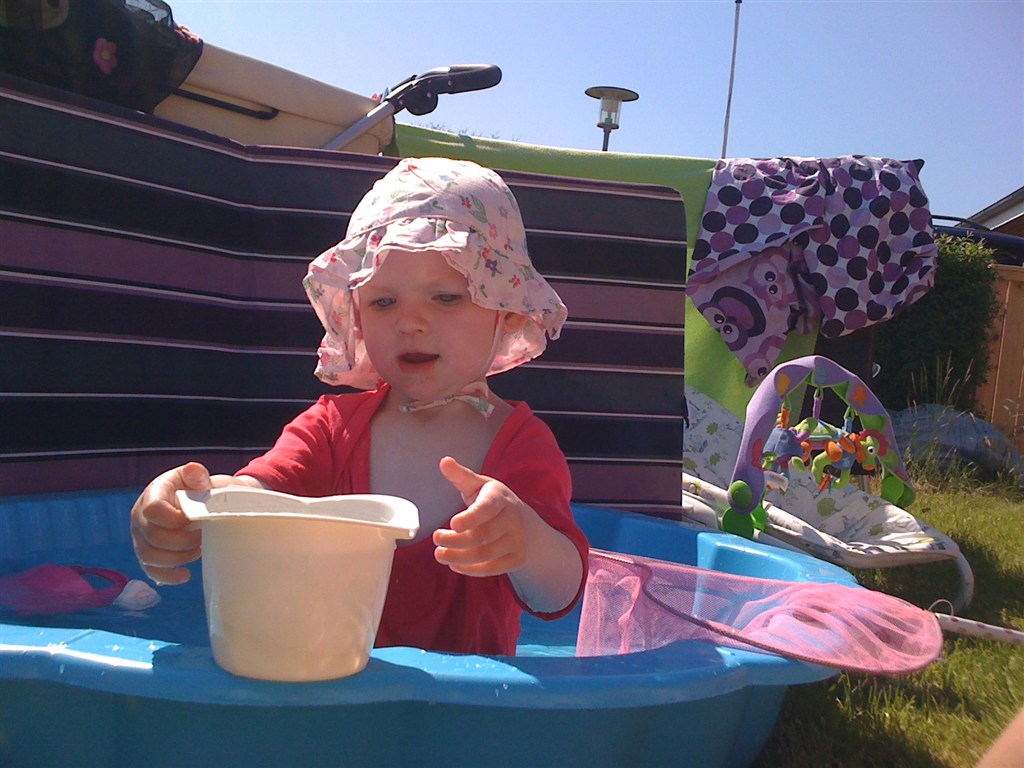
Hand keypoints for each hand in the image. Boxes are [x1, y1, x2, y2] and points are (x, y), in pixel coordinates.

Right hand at [130, 462, 239, 584]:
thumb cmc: (199, 489)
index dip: (174, 519)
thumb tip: (193, 469)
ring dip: (177, 559)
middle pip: (153, 537)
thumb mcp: (199, 478)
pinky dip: (168, 576)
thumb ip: (197, 475)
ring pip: (149, 556)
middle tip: (202, 538)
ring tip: (197, 552)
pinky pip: (150, 570)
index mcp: (153, 494)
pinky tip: (185, 575)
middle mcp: (140, 516)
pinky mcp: (147, 553)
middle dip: (181, 542)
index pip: (153, 510)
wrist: (198, 501)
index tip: (194, 520)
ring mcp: (141, 537)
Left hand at [433, 456, 528, 577]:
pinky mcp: (517, 559)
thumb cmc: (492, 500)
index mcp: (501, 498)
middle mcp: (513, 519)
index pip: (487, 508)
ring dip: (459, 557)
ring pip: (485, 554)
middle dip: (456, 540)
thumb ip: (460, 475)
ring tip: (439, 554)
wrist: (523, 521)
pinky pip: (492, 569)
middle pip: (483, 535)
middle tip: (436, 539)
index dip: (470, 518)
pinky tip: (454, 565)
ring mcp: (517, 541)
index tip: (452, 523)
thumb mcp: (478, 485)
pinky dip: (471, 569)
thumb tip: (444, 461)